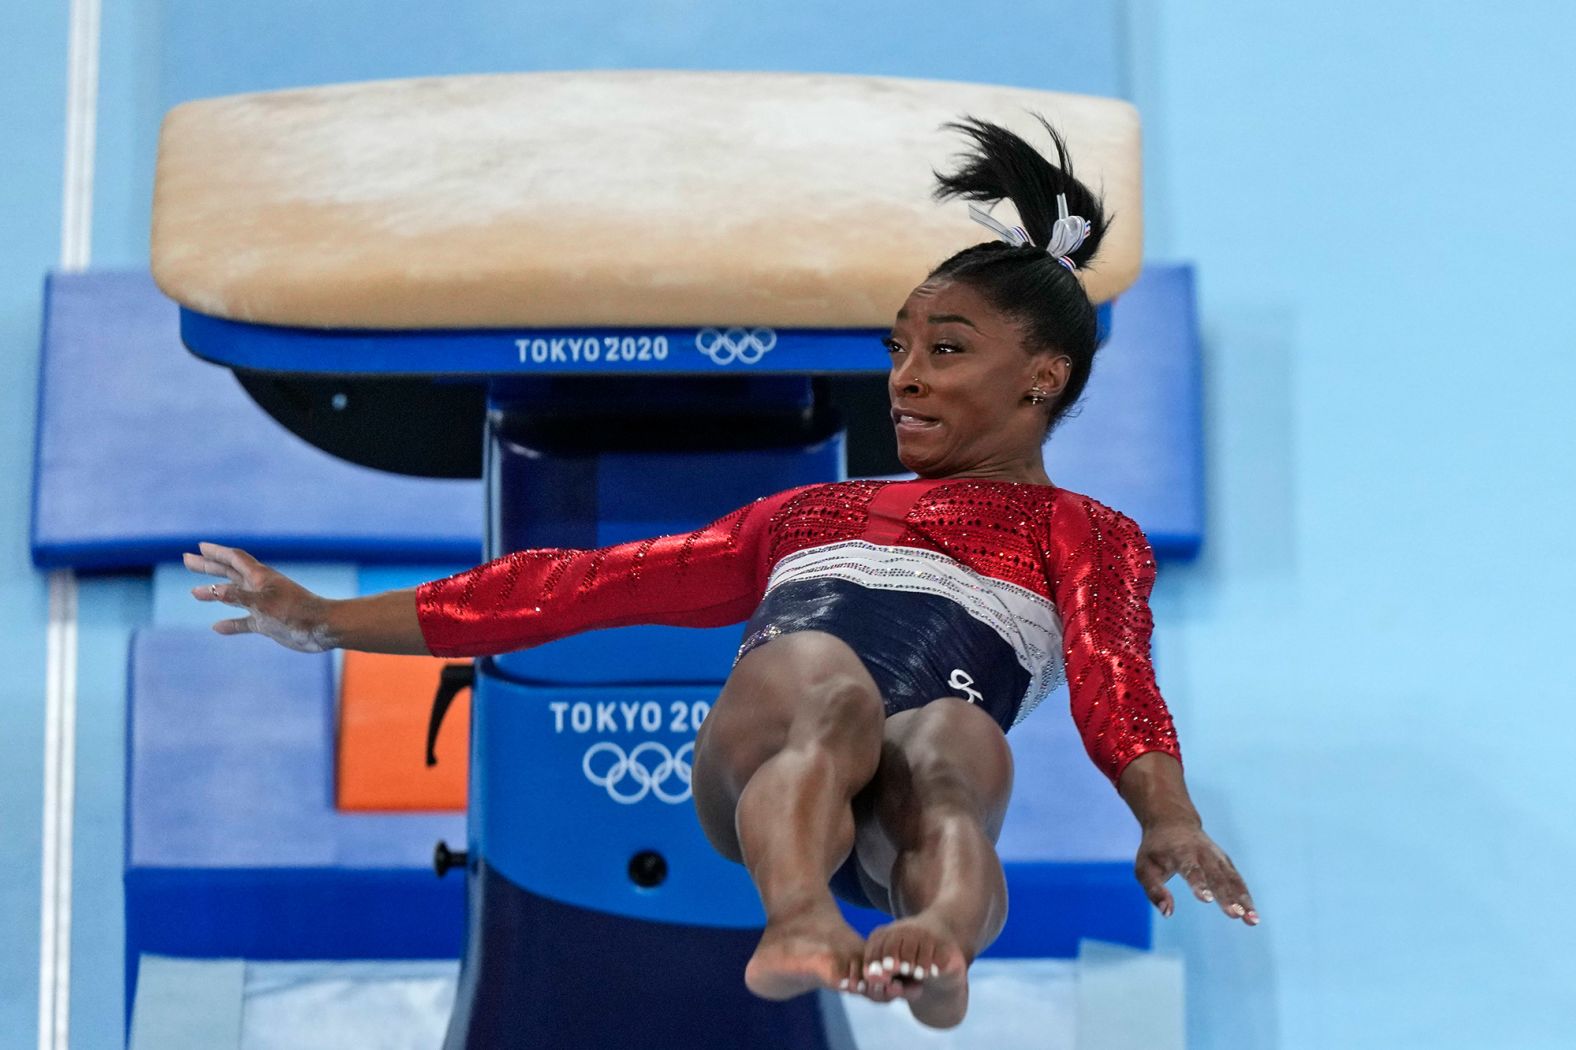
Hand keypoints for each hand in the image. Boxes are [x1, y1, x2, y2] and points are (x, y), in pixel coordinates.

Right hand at [183, 542, 335, 652]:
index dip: (216, 552)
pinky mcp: (268, 622)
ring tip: (194, 593)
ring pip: (234, 596)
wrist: (323, 629)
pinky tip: (217, 627)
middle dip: (208, 566)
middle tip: (187, 560)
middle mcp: (261, 588)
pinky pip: (244, 621)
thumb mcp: (264, 604)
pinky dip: (230, 623)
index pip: (234, 559)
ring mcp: (264, 605)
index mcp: (261, 577)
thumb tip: (213, 591)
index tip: (198, 547)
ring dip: (214, 593)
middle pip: (230, 572)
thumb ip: (239, 597)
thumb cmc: (296, 613)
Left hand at [1135, 821, 1258, 924]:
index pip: (1191, 869)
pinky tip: (1253, 916)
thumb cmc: (1156, 850)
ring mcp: (1217, 857)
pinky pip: (1238, 881)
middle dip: (1227, 896)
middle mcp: (1203, 854)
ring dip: (1243, 899)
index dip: (1199, 884)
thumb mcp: (1144, 868)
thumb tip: (1167, 913)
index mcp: (1181, 853)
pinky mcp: (1226, 863)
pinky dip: (1246, 897)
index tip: (1207, 899)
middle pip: (1217, 877)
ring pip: (1232, 879)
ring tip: (1252, 920)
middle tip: (1236, 914)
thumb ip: (1154, 891)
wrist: (1173, 822)